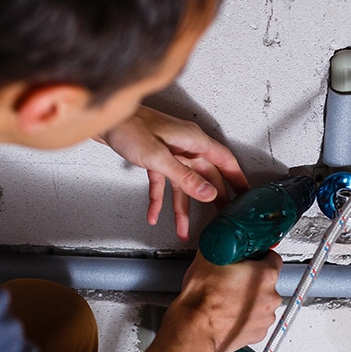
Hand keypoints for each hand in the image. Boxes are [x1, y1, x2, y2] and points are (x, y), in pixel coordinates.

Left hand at [97, 106, 248, 240]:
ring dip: (182, 208)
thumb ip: (186, 177)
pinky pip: (162, 183)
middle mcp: (185, 146)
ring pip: (182, 185)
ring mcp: (170, 153)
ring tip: (184, 231)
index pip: (224, 160)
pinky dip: (159, 200)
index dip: (237, 178)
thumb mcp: (159, 158)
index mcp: (193, 141)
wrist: (104, 121)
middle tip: (222, 219)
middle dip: (213, 199)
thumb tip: (210, 194)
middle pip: (206, 176)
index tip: (246, 195)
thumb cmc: (130, 128)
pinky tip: (154, 216)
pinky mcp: (154, 159)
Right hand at [172, 251, 282, 351]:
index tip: (251, 260)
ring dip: (250, 300)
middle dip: (253, 281)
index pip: (273, 258)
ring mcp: (265, 317)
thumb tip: (224, 240)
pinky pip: (256, 320)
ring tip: (229, 300)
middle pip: (267, 282)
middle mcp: (271, 297)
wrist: (193, 327)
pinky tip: (231, 314)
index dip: (260, 257)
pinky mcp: (258, 334)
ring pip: (262, 302)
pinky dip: (246, 317)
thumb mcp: (209, 257)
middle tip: (233, 281)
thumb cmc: (201, 298)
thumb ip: (225, 246)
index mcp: (265, 275)